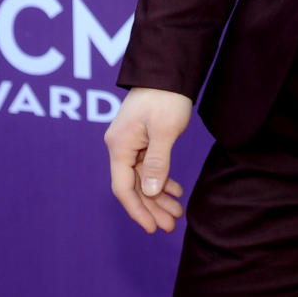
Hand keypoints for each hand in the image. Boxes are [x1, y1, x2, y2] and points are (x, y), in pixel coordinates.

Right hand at [105, 87, 192, 234]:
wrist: (168, 68)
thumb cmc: (166, 97)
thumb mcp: (165, 131)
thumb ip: (157, 163)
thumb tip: (151, 192)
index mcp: (120, 146)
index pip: (124, 188)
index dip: (138, 210)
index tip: (153, 228)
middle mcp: (120, 146)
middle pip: (133, 186)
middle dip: (152, 207)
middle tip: (172, 225)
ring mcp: (130, 142)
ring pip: (142, 178)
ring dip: (159, 196)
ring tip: (178, 212)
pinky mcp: (141, 138)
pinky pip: (148, 165)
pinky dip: (161, 178)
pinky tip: (175, 190)